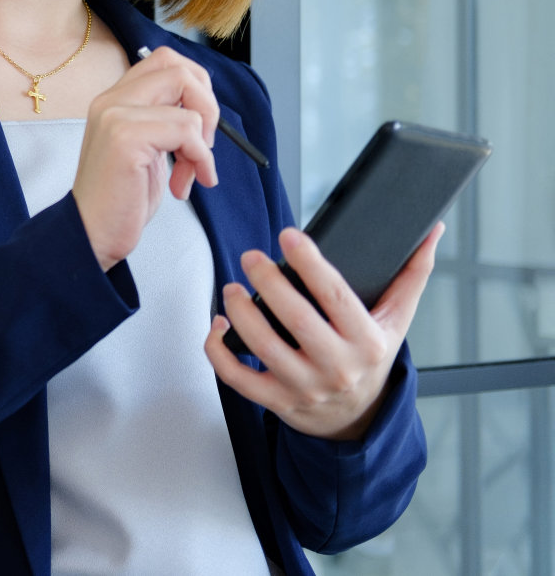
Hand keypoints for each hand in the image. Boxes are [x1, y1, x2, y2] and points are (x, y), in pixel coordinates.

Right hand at [72, 46, 218, 270]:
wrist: (91, 233)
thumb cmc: (122, 197)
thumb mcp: (147, 148)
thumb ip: (164, 119)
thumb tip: (204, 107)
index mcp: (114, 99)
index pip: (165, 61)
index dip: (196, 87)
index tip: (198, 125)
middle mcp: (111, 100)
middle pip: (179, 69)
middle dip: (207, 105)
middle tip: (203, 143)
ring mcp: (116, 116)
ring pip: (188, 101)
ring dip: (203, 143)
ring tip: (191, 172)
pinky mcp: (125, 138)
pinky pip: (186, 130)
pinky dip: (199, 159)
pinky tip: (184, 185)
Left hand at [205, 221, 444, 440]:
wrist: (358, 419)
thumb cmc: (371, 357)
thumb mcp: (397, 320)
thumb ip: (413, 275)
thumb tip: (433, 231)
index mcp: (367, 341)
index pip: (336, 296)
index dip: (310, 263)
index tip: (288, 235)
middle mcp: (337, 366)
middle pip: (296, 319)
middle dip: (268, 283)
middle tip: (250, 257)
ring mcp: (305, 387)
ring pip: (264, 348)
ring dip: (240, 314)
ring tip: (231, 288)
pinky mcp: (277, 401)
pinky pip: (239, 379)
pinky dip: (219, 352)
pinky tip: (217, 325)